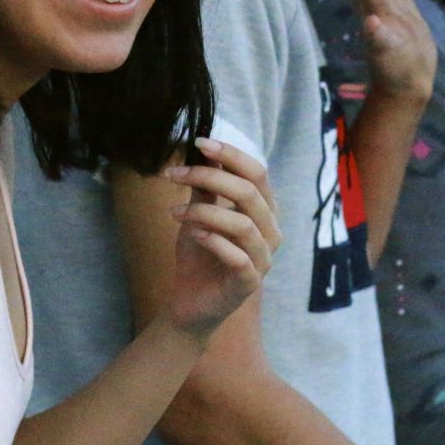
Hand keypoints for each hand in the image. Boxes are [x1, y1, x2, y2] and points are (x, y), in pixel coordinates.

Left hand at [160, 138, 279, 339]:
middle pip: (249, 193)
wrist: (191, 302)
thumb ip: (206, 187)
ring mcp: (263, 259)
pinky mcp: (249, 282)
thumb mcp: (199, 214)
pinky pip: (237, 257)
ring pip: (243, 224)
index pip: (257, 173)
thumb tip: (204, 149)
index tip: (198, 142)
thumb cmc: (200, 255)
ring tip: (174, 212)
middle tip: (174, 174)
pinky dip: (213, 241)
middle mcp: (271, 232)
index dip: (230, 154)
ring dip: (204, 212)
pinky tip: (193, 235)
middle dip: (209, 177)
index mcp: (264, 211)